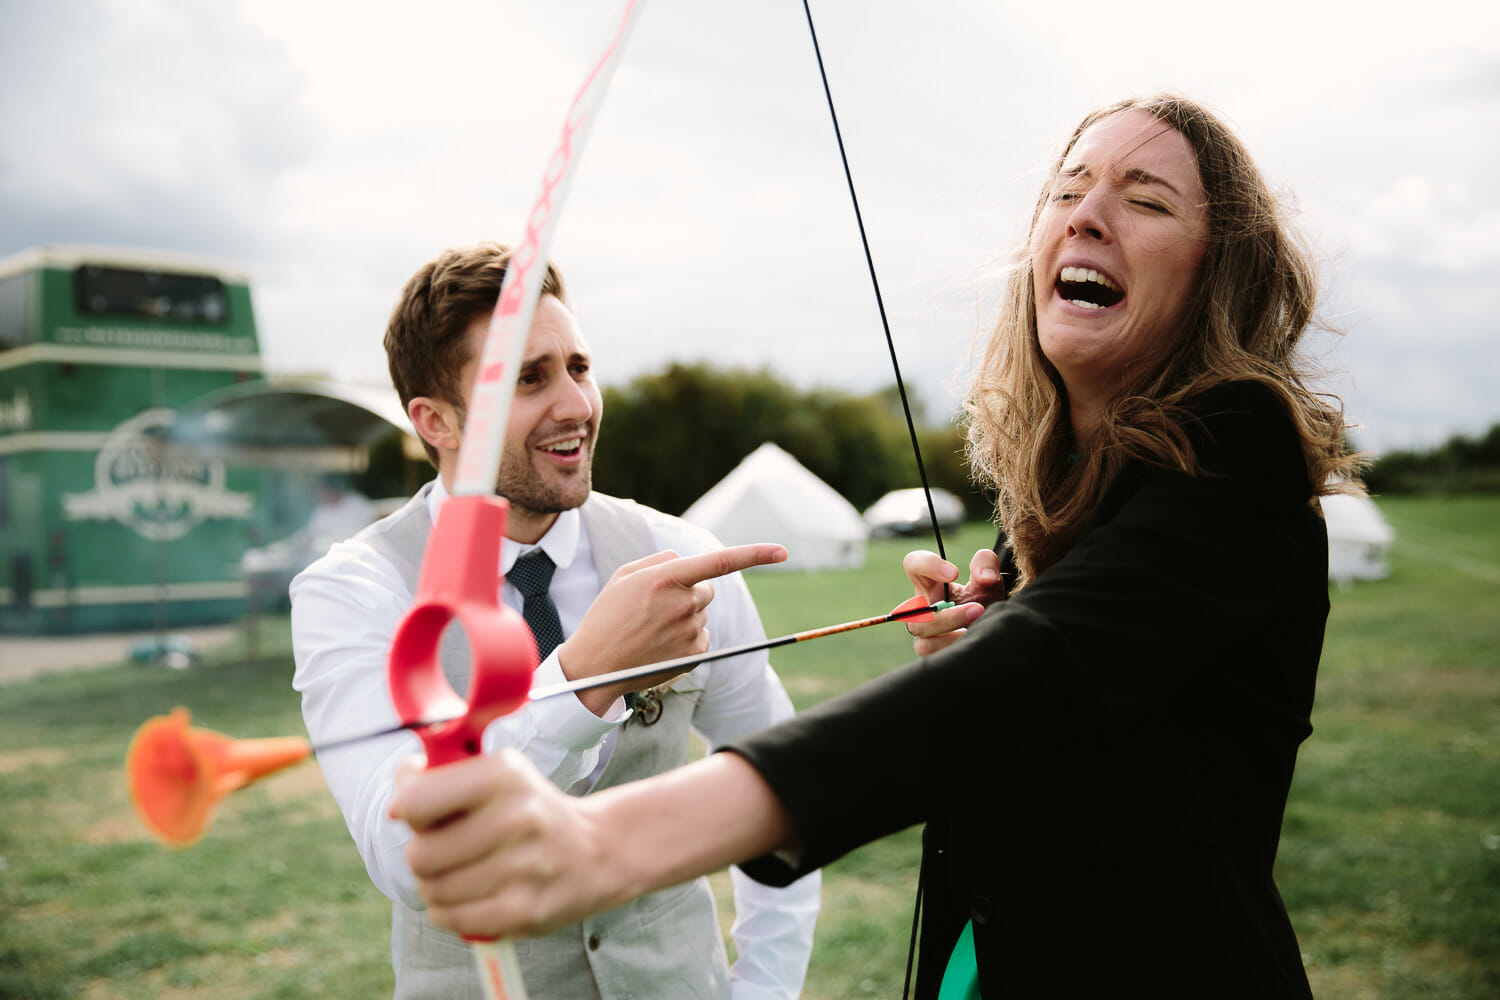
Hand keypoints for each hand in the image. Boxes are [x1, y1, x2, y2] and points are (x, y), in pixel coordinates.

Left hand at [392, 750, 620, 938]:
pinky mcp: (524, 911)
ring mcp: (524, 867)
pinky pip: (451, 918)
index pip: (418, 801)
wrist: (597, 851)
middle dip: (422, 854)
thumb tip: (395, 807)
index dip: (408, 809)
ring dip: (435, 884)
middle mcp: (518, 816)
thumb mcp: (496, 776)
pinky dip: (448, 910)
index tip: (422, 812)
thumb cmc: (527, 811)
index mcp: (505, 773)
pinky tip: (468, 895)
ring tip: (460, 871)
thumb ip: (440, 780)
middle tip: (444, 848)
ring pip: (433, 890)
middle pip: (420, 854)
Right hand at [558, 543, 787, 714]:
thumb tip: (687, 559)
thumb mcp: (625, 576)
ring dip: (686, 616)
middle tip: (657, 606)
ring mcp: (691, 632)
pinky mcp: (695, 654)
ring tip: (652, 629)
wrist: (595, 666)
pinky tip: (661, 645)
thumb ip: (661, 560)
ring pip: (703, 613)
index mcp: (666, 579)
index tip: (783, 551)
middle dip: (690, 592)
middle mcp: (684, 604)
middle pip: (708, 589)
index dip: (756, 554)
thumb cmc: (608, 616)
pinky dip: (688, 637)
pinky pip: (703, 636)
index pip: (720, 561)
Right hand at [901, 548, 1005, 655]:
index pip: (912, 564)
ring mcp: (926, 637)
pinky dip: (956, 651)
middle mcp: (922, 611)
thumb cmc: (984, 602)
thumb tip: (986, 576)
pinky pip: (936, 659)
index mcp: (931, 586)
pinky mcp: (934, 657)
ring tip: (976, 630)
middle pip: (915, 614)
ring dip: (952, 635)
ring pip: (923, 641)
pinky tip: (972, 646)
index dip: (928, 565)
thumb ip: (986, 565)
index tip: (955, 574)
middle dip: (948, 615)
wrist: (994, 632)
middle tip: (978, 609)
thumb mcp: (989, 581)